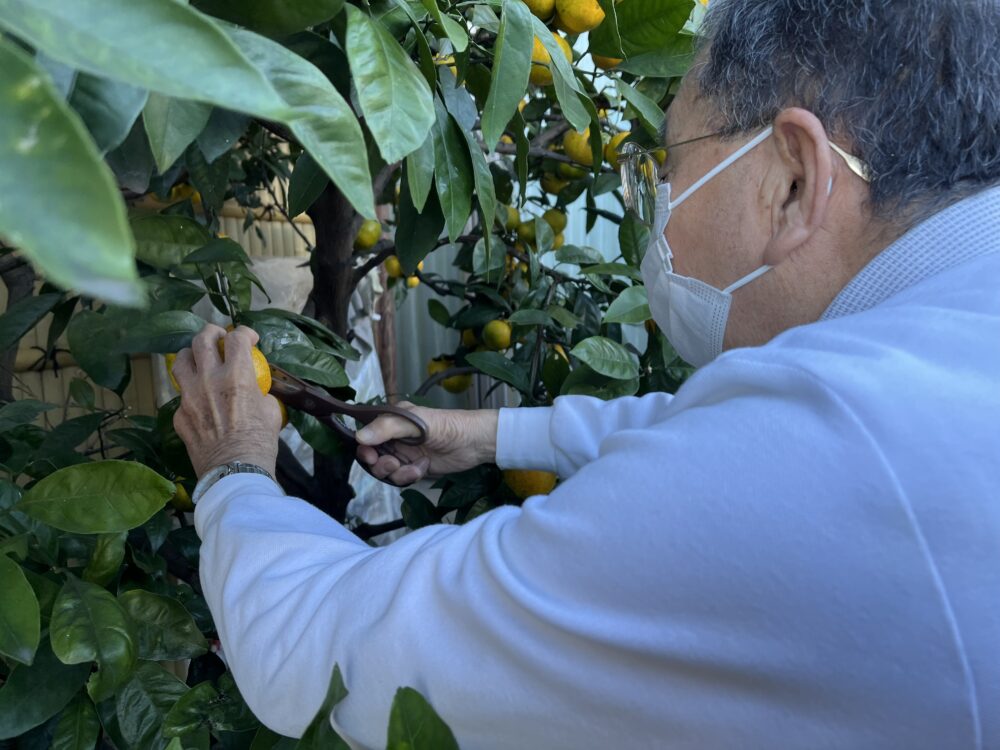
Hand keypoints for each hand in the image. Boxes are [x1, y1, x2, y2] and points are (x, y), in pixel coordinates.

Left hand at [172, 324, 281, 478]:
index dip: (244, 333)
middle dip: (212, 332)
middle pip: (202, 340)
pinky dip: (191, 392)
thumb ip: (259, 392)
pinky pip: (181, 395)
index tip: (250, 338)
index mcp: (236, 376)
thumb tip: (255, 388)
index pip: (236, 339)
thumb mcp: (271, 411)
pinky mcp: (178, 415)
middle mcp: (208, 380)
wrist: (235, 472)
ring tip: (200, 359)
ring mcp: (188, 397)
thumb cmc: (260, 442)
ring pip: (181, 361)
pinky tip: (200, 401)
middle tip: (220, 337)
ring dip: (192, 354)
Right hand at [355, 404, 498, 485]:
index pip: (366, 434)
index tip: (371, 456)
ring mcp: (403, 453)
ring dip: (397, 473)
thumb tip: (360, 437)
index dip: (364, 448)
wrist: (475, 443)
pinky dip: (409, 476)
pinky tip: (423, 467)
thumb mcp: (416, 423)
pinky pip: (400, 478)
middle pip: (372, 457)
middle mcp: (394, 437)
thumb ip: (388, 428)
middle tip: (394, 464)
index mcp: (392, 420)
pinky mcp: (413, 468)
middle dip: (380, 464)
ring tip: (414, 467)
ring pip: (385, 470)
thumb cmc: (448, 425)